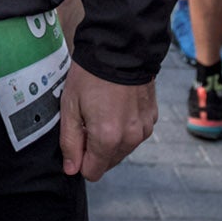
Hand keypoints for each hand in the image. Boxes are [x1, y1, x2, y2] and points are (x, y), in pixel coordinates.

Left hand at [59, 62, 155, 180]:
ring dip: (111, 139)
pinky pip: (134, 135)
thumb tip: (71, 169)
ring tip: (103, 110)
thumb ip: (70, 142)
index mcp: (107, 139)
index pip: (92, 172)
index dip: (80, 159)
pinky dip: (125, 127)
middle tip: (87, 119)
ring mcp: (144, 130)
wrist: (120, 48)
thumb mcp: (70, 106)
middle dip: (95, 149)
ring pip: (122, 150)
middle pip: (107, 162)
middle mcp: (130, 139)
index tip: (76, 138)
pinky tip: (117, 106)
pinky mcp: (151, 119)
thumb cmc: (90, 75)